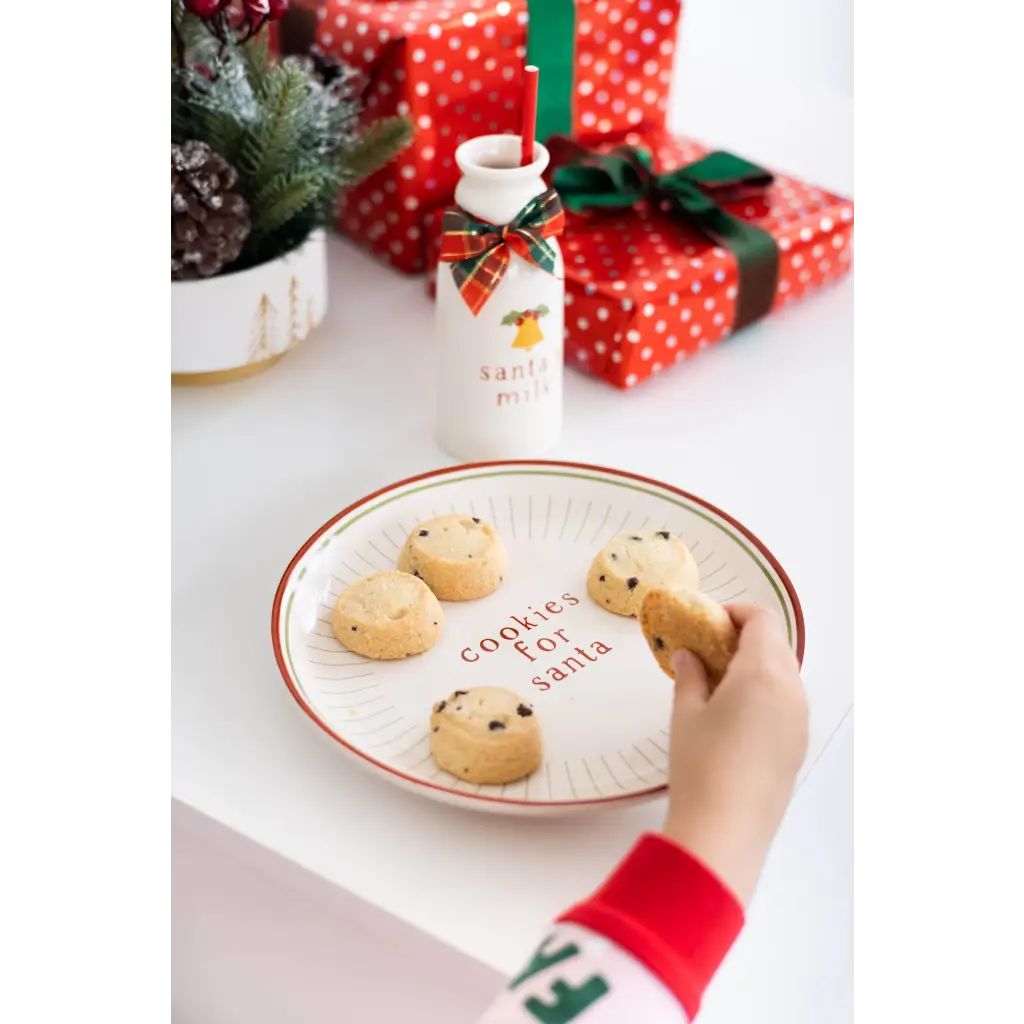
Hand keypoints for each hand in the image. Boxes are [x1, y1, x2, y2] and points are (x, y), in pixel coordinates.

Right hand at [661, 603, 808, 905]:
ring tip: (717, 681)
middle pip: (776, 644)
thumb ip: (689, 675)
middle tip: (708, 648)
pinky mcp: (798, 744)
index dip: (735, 613)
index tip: (708, 621)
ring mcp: (800, 719)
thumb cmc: (701, 767)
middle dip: (744, 638)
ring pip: (784, 673)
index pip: (762, 621)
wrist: (726, 830)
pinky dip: (765, 691)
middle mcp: (791, 691)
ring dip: (756, 665)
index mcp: (763, 673)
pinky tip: (734, 712)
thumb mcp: (685, 713)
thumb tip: (689, 657)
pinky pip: (787, 701)